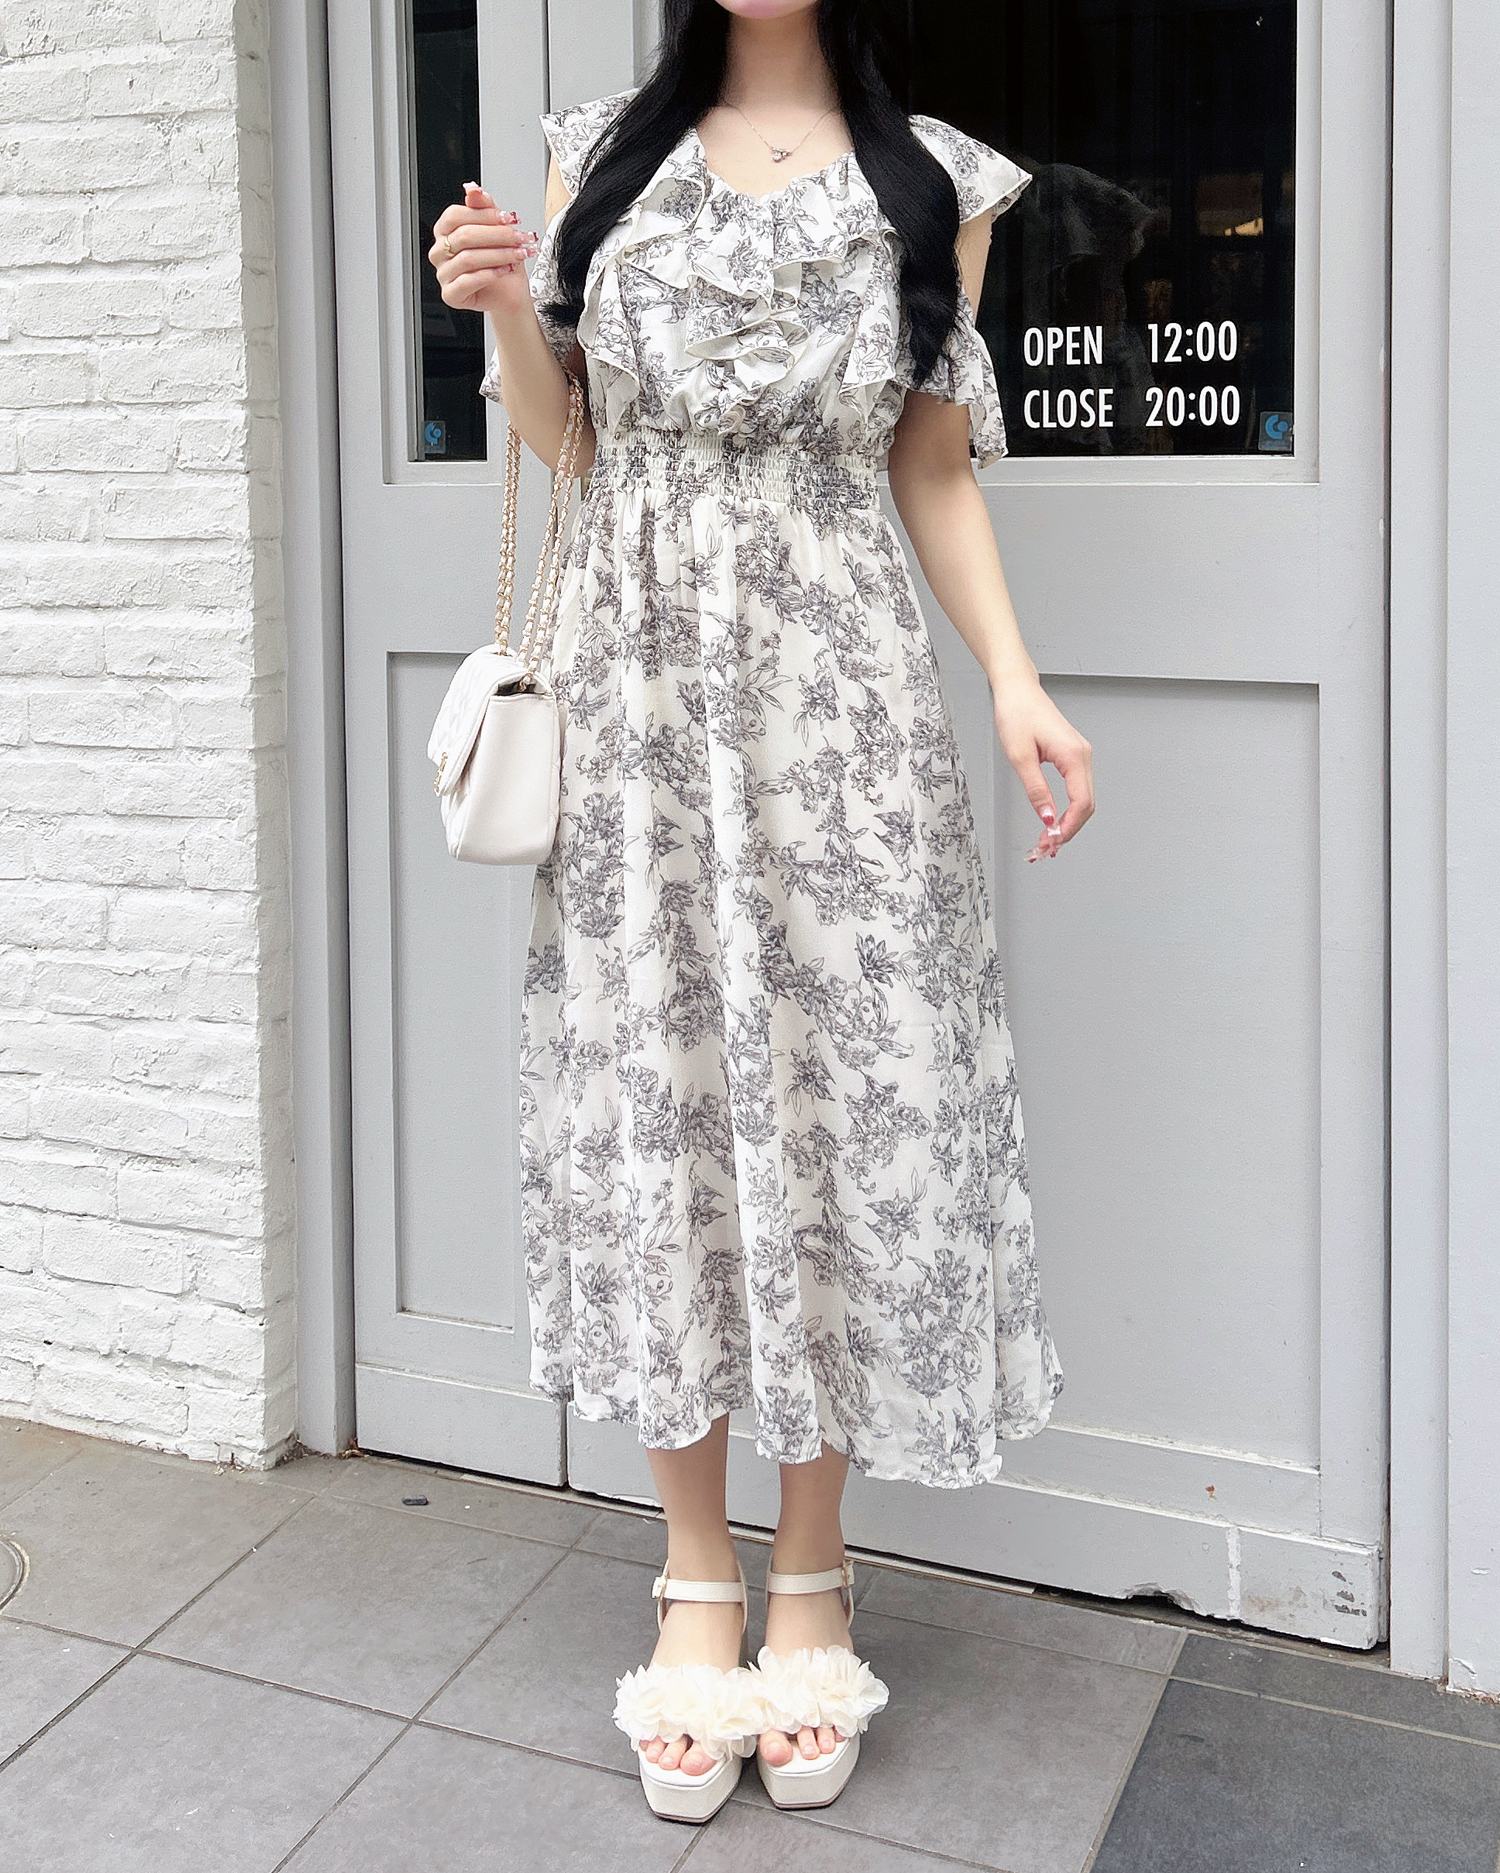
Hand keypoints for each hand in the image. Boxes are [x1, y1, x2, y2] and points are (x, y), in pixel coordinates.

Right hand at [428, 182, 539, 320]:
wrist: (508, 292)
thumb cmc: (500, 261)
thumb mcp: (496, 229)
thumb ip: (483, 207)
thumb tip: (472, 188)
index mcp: (445, 231)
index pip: (455, 215)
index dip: (484, 215)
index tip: (508, 218)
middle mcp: (439, 251)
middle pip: (464, 236)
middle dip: (497, 235)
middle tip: (520, 237)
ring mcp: (443, 274)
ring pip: (468, 259)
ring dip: (499, 255)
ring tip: (518, 254)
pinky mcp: (450, 295)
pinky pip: (467, 281)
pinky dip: (490, 275)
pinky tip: (506, 270)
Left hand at [991, 674, 1094, 860]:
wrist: (1017, 691)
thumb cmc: (1017, 714)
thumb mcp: (1020, 756)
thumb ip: (1036, 790)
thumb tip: (1047, 819)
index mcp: (1074, 756)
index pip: (1081, 803)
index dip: (1068, 828)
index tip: (1051, 843)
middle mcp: (1083, 757)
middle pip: (1086, 806)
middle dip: (1067, 831)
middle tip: (1045, 849)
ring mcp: (1080, 757)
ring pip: (1082, 800)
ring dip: (1067, 824)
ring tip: (1047, 842)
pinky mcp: (1072, 757)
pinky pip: (1076, 791)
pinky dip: (1066, 810)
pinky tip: (1053, 822)